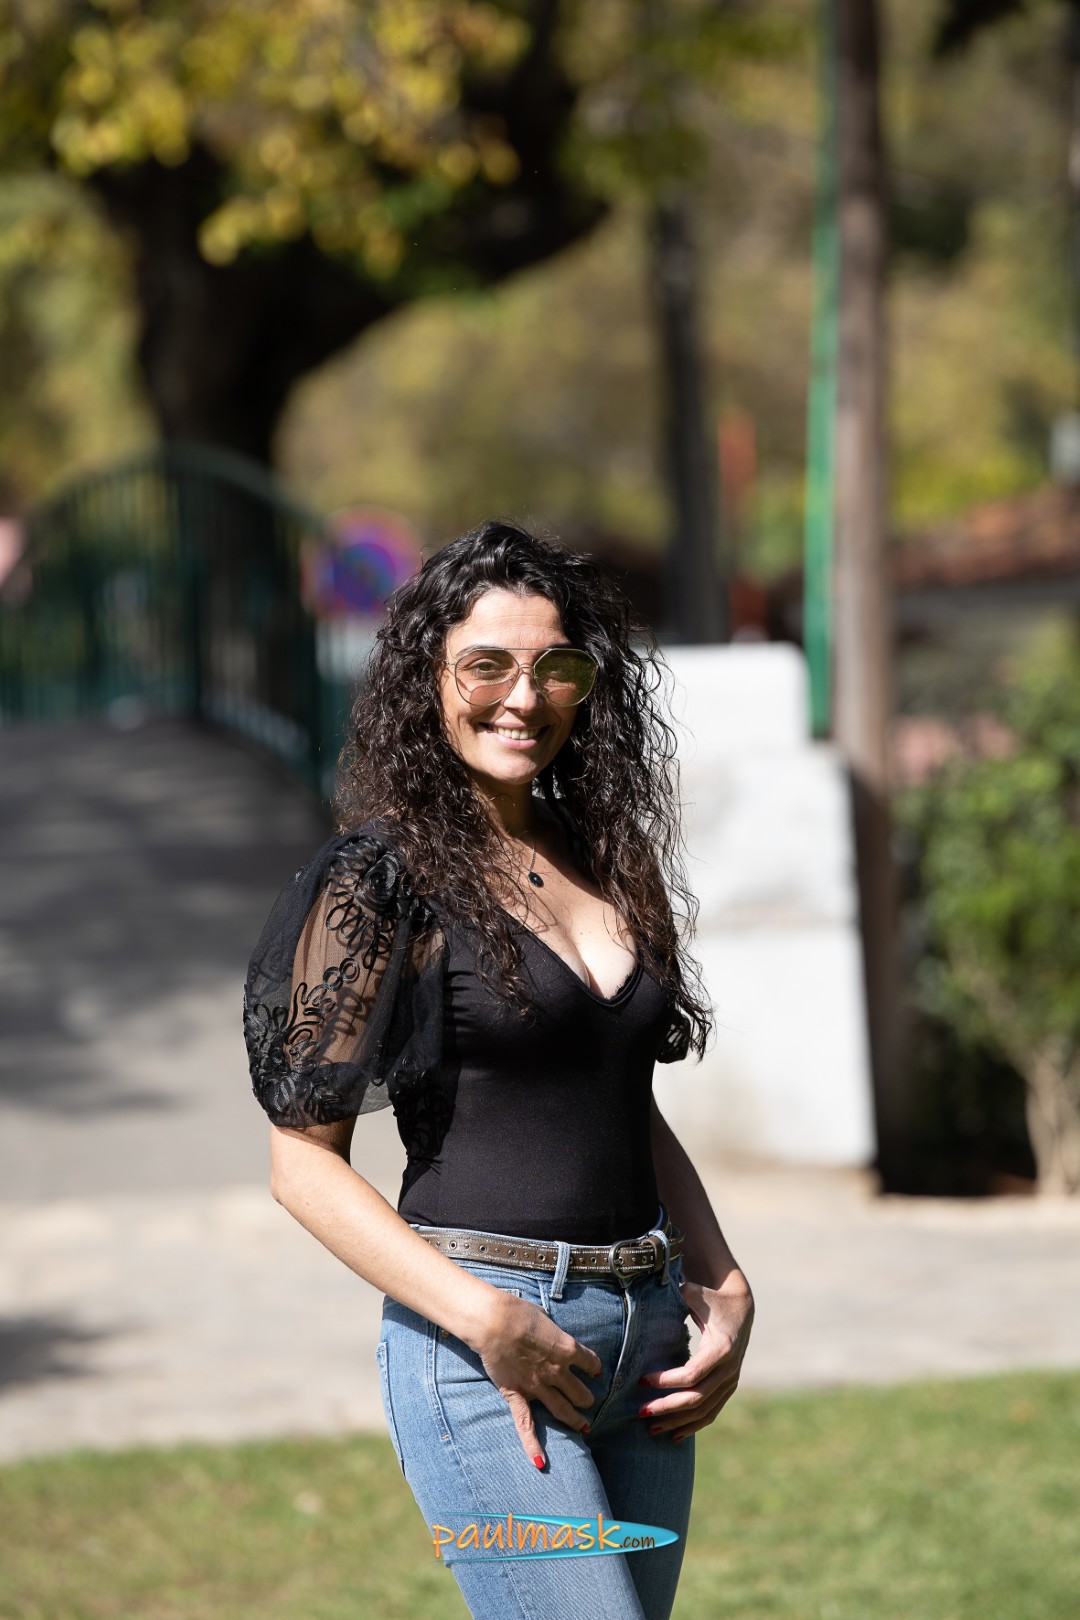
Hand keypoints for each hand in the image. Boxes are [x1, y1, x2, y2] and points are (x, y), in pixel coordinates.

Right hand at [471, 1290, 601, 1469]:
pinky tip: (539, 1462)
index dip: (593, 1367)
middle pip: (581, 1392)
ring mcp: (538, 1387)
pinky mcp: (518, 1395)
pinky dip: (532, 1444)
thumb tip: (552, 1334)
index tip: (593, 1369)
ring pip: (563, 1410)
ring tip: (584, 1427)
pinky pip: (526, 1424)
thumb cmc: (518, 1312)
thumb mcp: (544, 1317)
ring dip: (575, 1419)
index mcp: (567, 1349)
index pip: (591, 1363)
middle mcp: (557, 1371)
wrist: (494, 1322)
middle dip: (586, 1397)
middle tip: (587, 1399)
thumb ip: (552, 1332)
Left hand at [638, 1271, 754, 1442]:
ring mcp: (731, 1381)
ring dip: (676, 1421)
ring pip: (703, 1410)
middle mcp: (729, 1369)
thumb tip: (644, 1295)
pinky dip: (693, 1425)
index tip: (641, 1380)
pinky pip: (711, 1413)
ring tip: (650, 1428)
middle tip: (639, 1412)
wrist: (740, 1307)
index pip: (691, 1374)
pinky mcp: (728, 1388)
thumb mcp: (693, 1294)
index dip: (666, 1381)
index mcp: (721, 1348)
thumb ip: (673, 1298)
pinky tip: (674, 1435)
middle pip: (696, 1398)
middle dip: (666, 1407)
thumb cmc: (709, 1298)